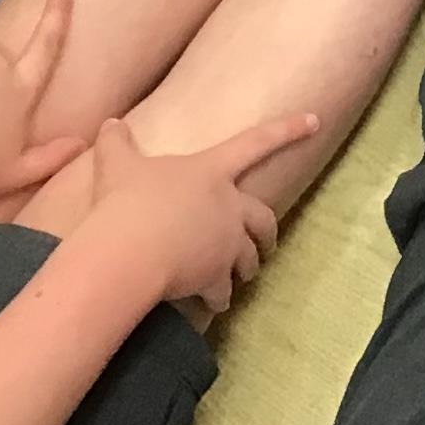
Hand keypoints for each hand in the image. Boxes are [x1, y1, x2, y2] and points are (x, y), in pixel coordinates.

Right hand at [68, 113, 314, 314]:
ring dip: (247, 267)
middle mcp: (228, 205)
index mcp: (211, 171)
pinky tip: (213, 304)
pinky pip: (223, 291)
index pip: (255, 142)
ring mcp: (226, 243)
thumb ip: (117, 142)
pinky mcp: (216, 276)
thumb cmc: (127, 200)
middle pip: (262, 217)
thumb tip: (109, 123)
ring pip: (249, 257)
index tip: (315, 121)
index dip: (287, 129)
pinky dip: (219, 298)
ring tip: (239, 278)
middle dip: (268, 233)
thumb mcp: (117, 164)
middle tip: (268, 243)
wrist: (129, 249)